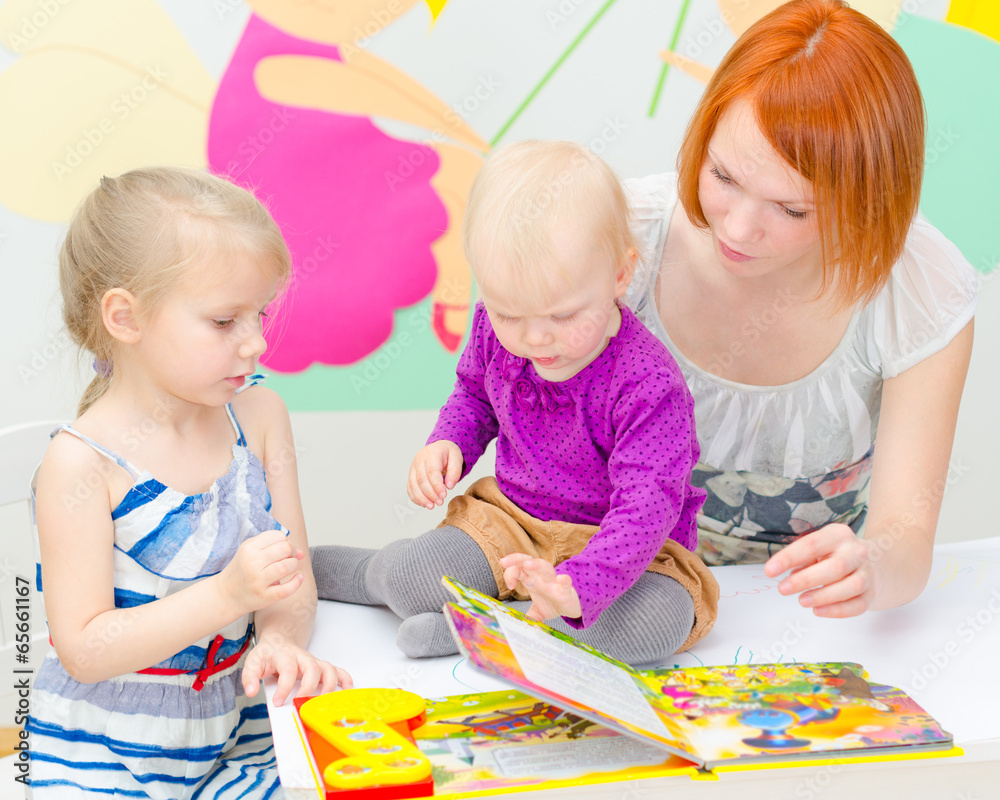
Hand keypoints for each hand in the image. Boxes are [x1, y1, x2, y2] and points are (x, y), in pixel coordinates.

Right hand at [219, 529, 304, 615]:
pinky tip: (298, 578)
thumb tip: (300, 553)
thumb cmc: (242, 570)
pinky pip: (286, 589)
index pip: (278, 536)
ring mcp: (258, 581)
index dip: (286, 541)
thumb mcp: (251, 552)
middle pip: (285, 548)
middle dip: (292, 551)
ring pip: (286, 566)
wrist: (226, 594)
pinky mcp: (264, 596)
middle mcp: (252, 563)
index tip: (283, 549)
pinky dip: (296, 582)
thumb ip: (274, 546)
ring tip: (291, 568)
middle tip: (288, 558)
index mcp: (249, 548)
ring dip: (294, 565)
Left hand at [243, 631, 352, 705]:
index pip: (288, 669)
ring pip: (328, 669)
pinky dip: (344, 679)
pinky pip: (337, 670)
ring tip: (323, 702)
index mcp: (285, 655)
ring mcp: (314, 661)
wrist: (280, 640)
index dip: (284, 687)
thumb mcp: (253, 661)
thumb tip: (251, 692)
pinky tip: (346, 690)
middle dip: (309, 688)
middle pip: (312, 668)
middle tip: (301, 704)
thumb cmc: (268, 654)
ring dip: (329, 686)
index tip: (278, 702)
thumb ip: (249, 676)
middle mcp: (302, 657)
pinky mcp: (321, 666)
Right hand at [407, 440, 462, 508]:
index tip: (443, 495)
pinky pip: (410, 487)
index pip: (431, 471)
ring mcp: (413, 467)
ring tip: (432, 506)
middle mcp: (419, 459)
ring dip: (421, 498)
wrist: (439, 448)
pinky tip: (424, 504)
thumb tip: (449, 486)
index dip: (436, 485)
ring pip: (413, 485)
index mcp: (431, 453)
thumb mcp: (457, 457)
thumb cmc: (448, 453)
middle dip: (430, 494)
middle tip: (440, 502)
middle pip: (421, 479)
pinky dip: (415, 497)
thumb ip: (455, 471)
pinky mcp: (411, 475)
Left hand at [500, 553, 581, 620]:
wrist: (572, 608)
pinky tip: (562, 579)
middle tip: (504, 562)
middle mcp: (540, 578)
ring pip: (545, 567)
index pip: (517, 569)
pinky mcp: (566, 590)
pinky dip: (564, 580)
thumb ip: (526, 616)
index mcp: (531, 580)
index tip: (510, 586)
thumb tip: (515, 625)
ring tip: (528, 564)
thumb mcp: (536, 611)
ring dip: (536, 565)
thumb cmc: (553, 604)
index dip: (510, 574)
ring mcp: (553, 582)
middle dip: (516, 559)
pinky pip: (565, 583)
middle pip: (528, 561)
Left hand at [764, 524, 878, 616]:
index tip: (770, 570)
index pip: (812, 545)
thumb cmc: (834, 554)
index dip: (789, 558)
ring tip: (801, 601)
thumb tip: (787, 575)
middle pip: (835, 567)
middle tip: (782, 589)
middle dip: (806, 580)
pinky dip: (837, 611)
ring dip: (823, 596)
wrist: (874, 562)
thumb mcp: (817, 548)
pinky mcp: (871, 593)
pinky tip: (818, 611)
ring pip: (851, 587)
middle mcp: (856, 552)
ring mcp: (867, 573)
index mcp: (838, 535)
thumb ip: (802, 559)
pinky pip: (858, 605)